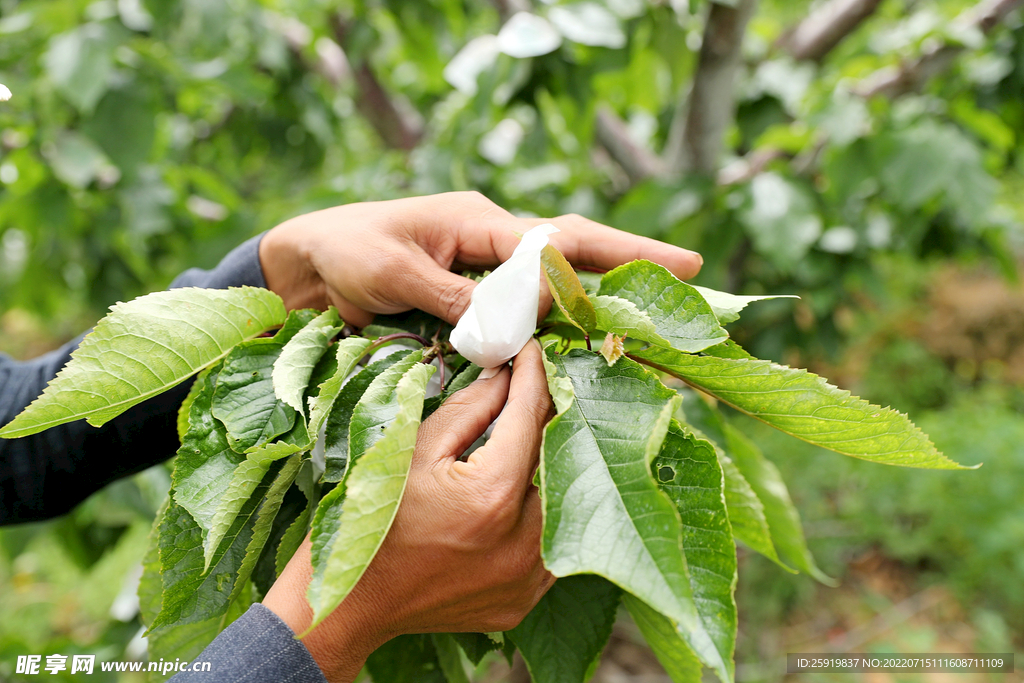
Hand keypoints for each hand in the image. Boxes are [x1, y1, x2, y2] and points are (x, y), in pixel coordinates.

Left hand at [259, 191, 702, 325]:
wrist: (302, 271)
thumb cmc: (344, 253)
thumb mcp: (395, 271)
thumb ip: (455, 297)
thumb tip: (514, 330)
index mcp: (481, 226)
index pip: (563, 240)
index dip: (624, 252)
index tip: (684, 264)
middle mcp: (491, 254)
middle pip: (574, 266)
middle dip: (630, 282)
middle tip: (688, 304)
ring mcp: (482, 286)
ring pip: (550, 305)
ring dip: (594, 323)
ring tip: (647, 349)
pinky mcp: (465, 317)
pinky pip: (517, 332)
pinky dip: (546, 348)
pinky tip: (574, 369)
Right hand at [263, 340, 554, 682]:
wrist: (352, 603)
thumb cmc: (371, 520)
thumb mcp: (411, 450)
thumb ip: (468, 408)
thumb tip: (506, 375)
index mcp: (492, 496)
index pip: (530, 417)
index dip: (533, 376)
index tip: (533, 352)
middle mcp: (521, 541)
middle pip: (554, 457)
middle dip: (545, 416)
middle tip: (533, 388)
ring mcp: (527, 577)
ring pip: (560, 500)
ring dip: (547, 465)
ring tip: (526, 439)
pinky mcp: (524, 599)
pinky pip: (550, 542)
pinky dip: (540, 513)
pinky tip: (519, 493)